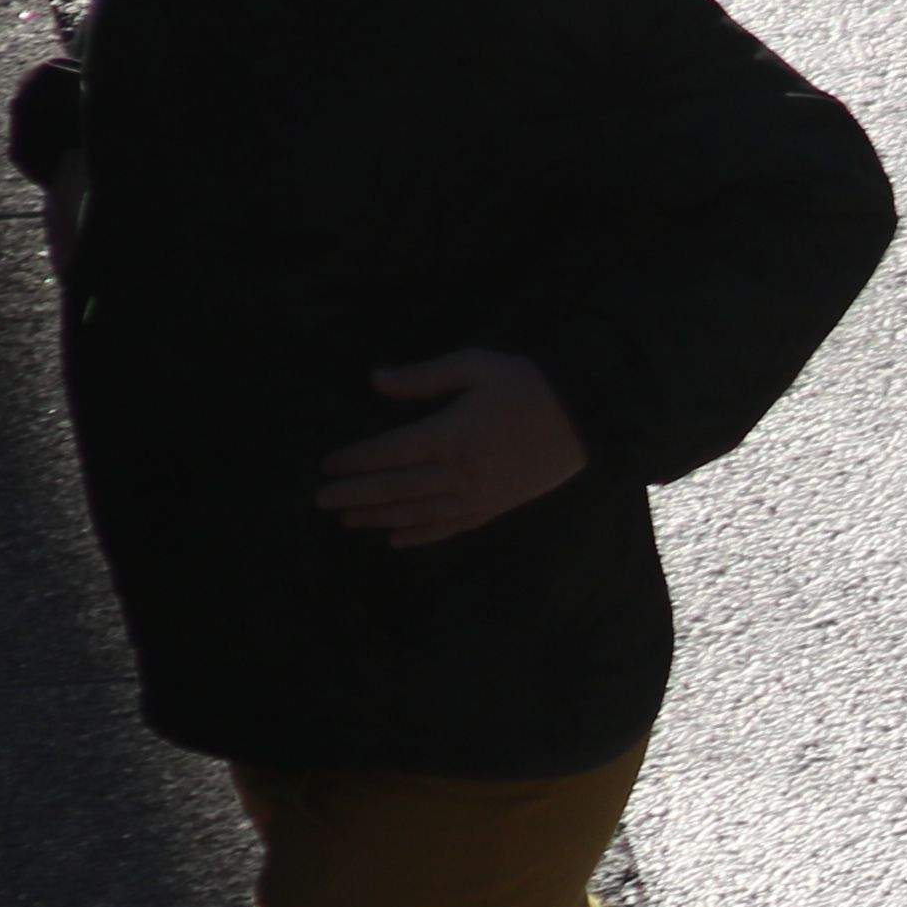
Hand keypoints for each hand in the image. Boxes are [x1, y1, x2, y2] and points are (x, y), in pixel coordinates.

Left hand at [317, 347, 588, 546]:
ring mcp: (477, 496)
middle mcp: (459, 473)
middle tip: (321, 500)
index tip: (327, 465)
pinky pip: (449, 528)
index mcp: (450, 435)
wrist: (585, 417)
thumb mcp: (475, 366)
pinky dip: (420, 536)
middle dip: (355, 495)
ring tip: (347, 521)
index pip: (389, 453)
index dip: (355, 461)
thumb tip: (375, 380)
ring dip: (378, 518)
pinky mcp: (494, 507)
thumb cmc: (527, 384)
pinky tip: (395, 540)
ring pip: (416, 513)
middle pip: (395, 489)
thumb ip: (423, 377)